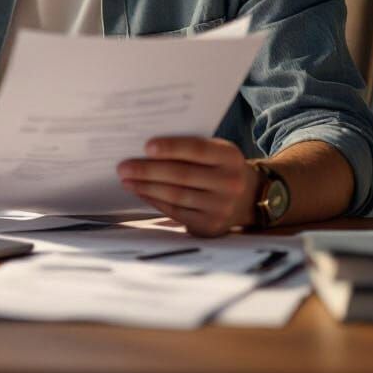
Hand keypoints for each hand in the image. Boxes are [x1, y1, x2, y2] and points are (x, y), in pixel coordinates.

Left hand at [116, 136, 257, 236]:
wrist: (249, 197)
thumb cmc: (220, 166)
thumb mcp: (216, 151)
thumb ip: (189, 148)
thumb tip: (146, 148)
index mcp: (229, 157)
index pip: (197, 150)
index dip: (171, 148)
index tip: (146, 146)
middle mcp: (229, 183)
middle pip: (182, 175)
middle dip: (148, 171)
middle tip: (123, 167)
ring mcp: (221, 208)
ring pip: (176, 196)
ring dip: (146, 188)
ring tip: (126, 180)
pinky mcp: (210, 226)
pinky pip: (176, 212)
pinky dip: (155, 201)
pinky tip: (140, 192)